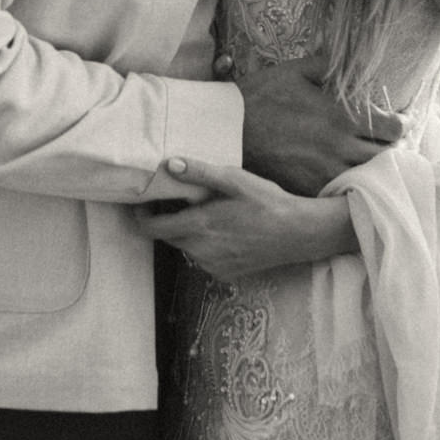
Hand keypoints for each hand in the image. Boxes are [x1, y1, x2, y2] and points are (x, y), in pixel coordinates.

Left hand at [132, 157, 355, 281]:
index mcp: (199, 227)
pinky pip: (203, 259)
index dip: (141, 217)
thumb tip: (170, 165)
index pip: (152, 229)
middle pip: (168, 237)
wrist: (298, 234)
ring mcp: (212, 265)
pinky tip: (225, 232)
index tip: (143, 204)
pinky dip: (205, 245)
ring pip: (186, 248)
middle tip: (180, 201)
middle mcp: (200, 251)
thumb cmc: (267, 202)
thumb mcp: (234, 180)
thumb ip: (200, 173)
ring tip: (207, 214)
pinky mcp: (224, 274)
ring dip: (188, 232)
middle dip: (167, 220)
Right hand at [239, 53, 404, 195]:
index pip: (393, 129)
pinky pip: (341, 192)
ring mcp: (324, 172)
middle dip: (390, 149)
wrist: (227, 130)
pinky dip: (348, 185)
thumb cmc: (260, 96)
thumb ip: (327, 64)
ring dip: (372, 169)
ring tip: (368, 161)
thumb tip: (349, 59)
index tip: (396, 122)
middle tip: (385, 143)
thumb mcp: (295, 71)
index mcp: (341, 116)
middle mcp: (339, 148)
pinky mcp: (309, 189)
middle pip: (386, 157)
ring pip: (368, 178)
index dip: (399, 125)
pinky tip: (344, 175)